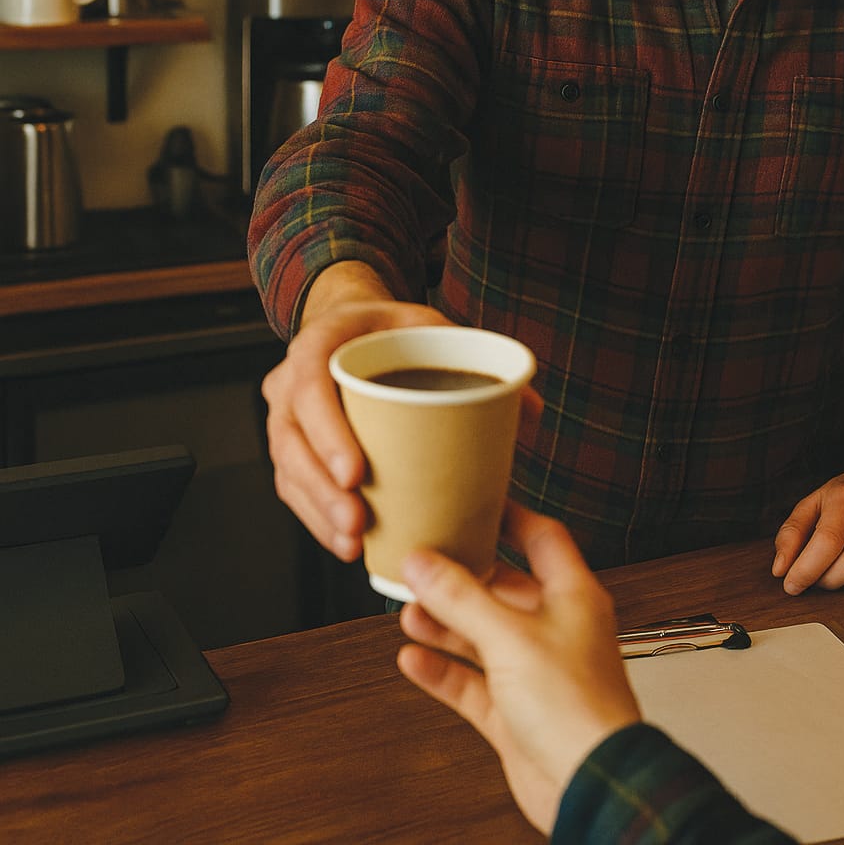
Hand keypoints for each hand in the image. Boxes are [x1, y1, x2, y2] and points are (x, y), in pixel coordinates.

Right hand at [261, 262, 450, 559]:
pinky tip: (346, 543)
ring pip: (289, 470)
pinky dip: (316, 518)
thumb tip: (530, 408)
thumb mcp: (427, 326)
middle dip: (322, 489)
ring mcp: (285, 417)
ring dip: (319, 512)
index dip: (327, 432)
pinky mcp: (293, 447)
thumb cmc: (389, 330)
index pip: (310, 387)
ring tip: (354, 542)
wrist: (353, 326)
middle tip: (358, 522)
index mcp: (320, 342)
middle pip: (292, 440)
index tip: (356, 473)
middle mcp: (290, 381)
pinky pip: (292, 487)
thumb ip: (472, 357)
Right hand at [396, 503, 640, 835]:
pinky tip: (412, 658)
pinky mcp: (515, 712)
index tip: (475, 499)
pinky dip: (442, 670)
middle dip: (461, 577)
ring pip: (481, 636)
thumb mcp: (509, 637)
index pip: (542, 538)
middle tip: (422, 560)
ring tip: (407, 608)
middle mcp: (555, 629)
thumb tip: (421, 562)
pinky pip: (471, 683)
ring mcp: (534, 672)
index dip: (509, 516)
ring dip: (445, 623)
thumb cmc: (575, 707)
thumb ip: (461, 598)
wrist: (589, 785)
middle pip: (502, 588)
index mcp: (572, 596)